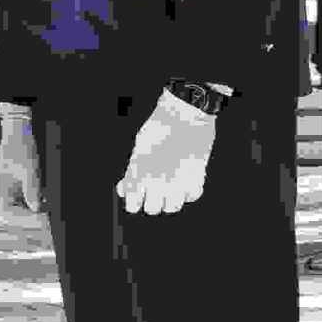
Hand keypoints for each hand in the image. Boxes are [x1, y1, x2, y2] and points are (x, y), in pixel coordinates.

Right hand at [0, 104, 42, 211]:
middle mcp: (0, 185)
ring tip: (43, 209)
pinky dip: (30, 193)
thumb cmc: (21, 150)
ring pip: (17, 197)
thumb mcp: (30, 172)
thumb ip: (32, 192)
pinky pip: (20, 188)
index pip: (7, 210)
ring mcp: (6, 180)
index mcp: (0, 187)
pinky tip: (42, 195)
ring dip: (29, 203)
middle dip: (26, 211)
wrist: (18, 130)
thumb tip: (36, 209)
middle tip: (41, 217)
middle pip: (12, 205)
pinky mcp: (13, 174)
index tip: (33, 220)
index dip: (19, 217)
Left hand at [115, 90, 218, 215]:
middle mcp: (158, 181)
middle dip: (152, 201)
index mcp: (139, 174)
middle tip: (156, 191)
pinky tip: (187, 183)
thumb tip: (124, 188)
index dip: (135, 201)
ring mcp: (178, 180)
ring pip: (173, 207)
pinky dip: (189, 192)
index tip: (139, 196)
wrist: (185, 113)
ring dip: (171, 200)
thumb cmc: (160, 126)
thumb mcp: (138, 148)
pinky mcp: (197, 175)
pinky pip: (193, 195)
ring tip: (172, 189)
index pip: (132, 205)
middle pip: (153, 209)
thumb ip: (131, 171)